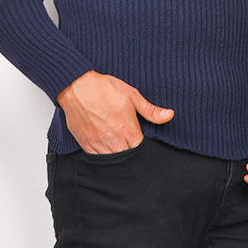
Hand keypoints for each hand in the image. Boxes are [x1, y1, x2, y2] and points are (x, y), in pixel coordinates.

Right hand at [56, 70, 173, 153]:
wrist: (77, 86)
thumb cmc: (104, 88)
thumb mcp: (132, 95)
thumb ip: (151, 110)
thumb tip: (169, 115)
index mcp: (127, 129)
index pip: (140, 150)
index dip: (143, 148)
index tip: (142, 142)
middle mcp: (114, 140)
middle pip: (127, 158)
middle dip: (131, 154)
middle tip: (131, 146)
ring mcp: (98, 143)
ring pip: (112, 161)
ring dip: (117, 156)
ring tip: (120, 148)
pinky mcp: (85, 144)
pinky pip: (96, 159)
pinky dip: (103, 156)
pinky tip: (106, 150)